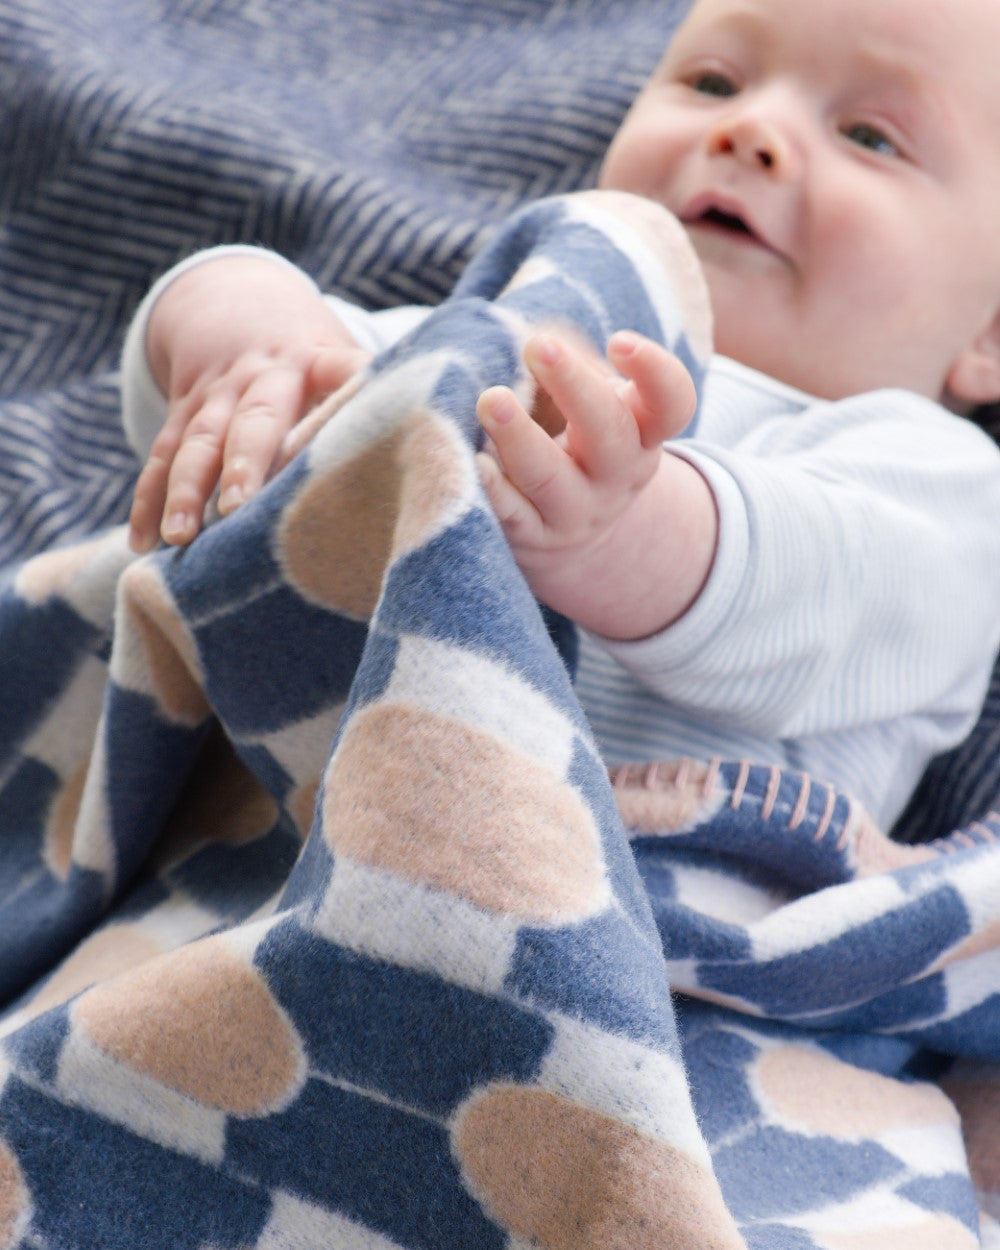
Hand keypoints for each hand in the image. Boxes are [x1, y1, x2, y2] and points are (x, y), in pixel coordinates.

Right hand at [128, 255, 370, 551]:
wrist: (242, 309)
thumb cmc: (322, 363)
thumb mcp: (354, 362)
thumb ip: (392, 401)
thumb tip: (462, 459)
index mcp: (320, 362)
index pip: (341, 379)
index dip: (348, 404)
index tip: (357, 441)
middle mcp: (262, 378)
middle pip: (253, 420)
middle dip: (246, 464)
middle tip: (240, 508)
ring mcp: (216, 397)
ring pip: (194, 443)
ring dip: (185, 490)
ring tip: (180, 536)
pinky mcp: (181, 417)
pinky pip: (159, 459)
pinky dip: (148, 500)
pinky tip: (143, 543)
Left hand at [476, 328, 715, 638]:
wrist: (571, 538)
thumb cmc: (576, 441)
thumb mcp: (589, 402)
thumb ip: (568, 360)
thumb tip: (531, 332)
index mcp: (642, 432)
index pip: (672, 404)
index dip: (654, 372)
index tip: (619, 340)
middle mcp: (618, 475)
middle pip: (610, 433)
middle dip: (574, 387)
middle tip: (536, 345)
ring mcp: (576, 511)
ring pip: (551, 478)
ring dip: (519, 437)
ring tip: (490, 399)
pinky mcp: (532, 537)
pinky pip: (512, 515)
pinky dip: (493, 490)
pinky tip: (475, 463)